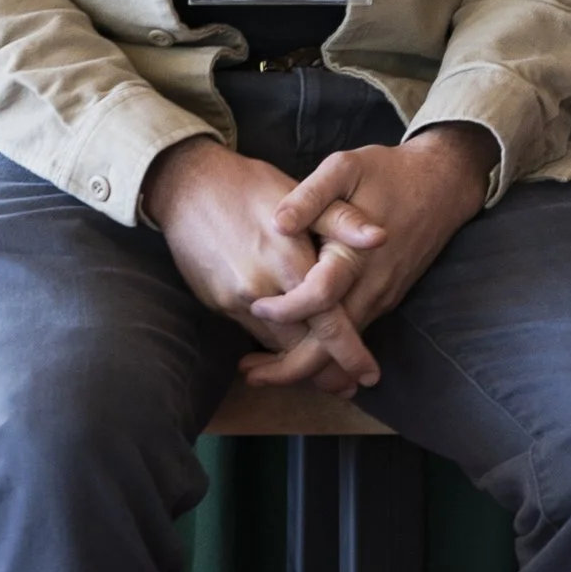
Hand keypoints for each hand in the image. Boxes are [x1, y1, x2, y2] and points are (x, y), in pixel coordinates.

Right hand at [141, 135, 379, 398]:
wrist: (188, 187)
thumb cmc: (251, 186)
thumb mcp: (302, 192)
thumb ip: (342, 220)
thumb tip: (382, 236)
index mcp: (290, 262)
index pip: (328, 322)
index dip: (351, 353)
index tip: (369, 375)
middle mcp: (262, 289)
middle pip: (302, 345)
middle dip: (327, 370)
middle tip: (350, 386)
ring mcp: (236, 300)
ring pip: (277, 344)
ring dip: (300, 362)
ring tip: (327, 377)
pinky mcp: (218, 303)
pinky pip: (254, 333)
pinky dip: (275, 344)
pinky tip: (290, 348)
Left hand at [253, 122, 498, 363]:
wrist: (443, 184)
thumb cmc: (388, 172)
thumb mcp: (346, 168)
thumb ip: (311, 195)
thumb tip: (278, 222)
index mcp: (356, 254)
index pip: (318, 298)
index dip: (284, 309)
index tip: (254, 305)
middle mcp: (371, 285)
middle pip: (331, 345)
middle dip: (289, 368)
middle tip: (248, 374)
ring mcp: (382, 297)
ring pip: (343, 346)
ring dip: (305, 363)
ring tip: (261, 370)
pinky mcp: (386, 299)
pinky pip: (353, 333)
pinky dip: (325, 350)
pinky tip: (296, 348)